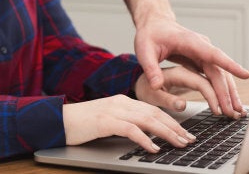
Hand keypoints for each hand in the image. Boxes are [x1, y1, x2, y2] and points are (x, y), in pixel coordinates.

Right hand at [63, 95, 195, 152]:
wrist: (58, 120)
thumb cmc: (81, 124)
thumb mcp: (107, 122)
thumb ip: (125, 124)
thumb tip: (145, 136)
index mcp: (122, 101)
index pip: (153, 109)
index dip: (171, 121)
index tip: (185, 133)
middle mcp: (121, 102)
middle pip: (155, 113)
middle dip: (175, 127)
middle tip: (189, 140)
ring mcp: (113, 110)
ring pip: (147, 120)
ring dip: (166, 133)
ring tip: (179, 143)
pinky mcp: (105, 121)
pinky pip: (130, 129)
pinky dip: (144, 139)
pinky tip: (154, 148)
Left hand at [134, 15, 248, 117]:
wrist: (154, 24)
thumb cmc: (150, 35)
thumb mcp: (144, 50)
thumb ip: (151, 68)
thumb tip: (156, 85)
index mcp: (190, 42)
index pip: (213, 54)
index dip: (229, 65)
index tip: (245, 75)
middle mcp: (201, 46)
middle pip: (219, 71)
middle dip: (227, 92)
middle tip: (232, 111)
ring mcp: (204, 53)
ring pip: (221, 74)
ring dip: (229, 92)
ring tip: (236, 111)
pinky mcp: (203, 60)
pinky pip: (215, 75)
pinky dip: (222, 89)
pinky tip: (227, 102)